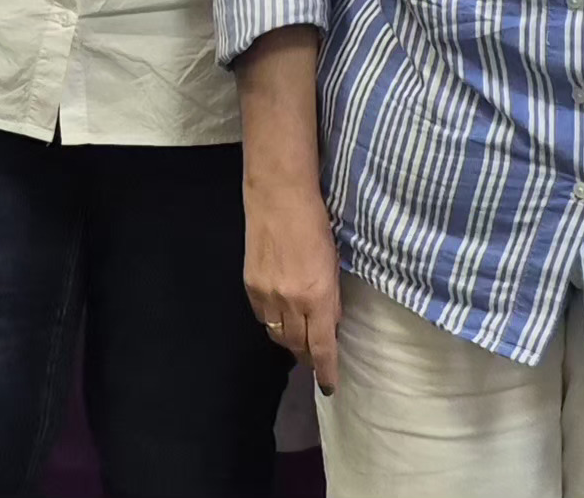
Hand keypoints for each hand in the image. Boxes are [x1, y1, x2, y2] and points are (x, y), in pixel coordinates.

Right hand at [242, 176, 343, 394]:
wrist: (279, 198)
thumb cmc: (316, 225)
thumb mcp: (334, 264)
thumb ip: (331, 299)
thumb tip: (329, 326)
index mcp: (318, 297)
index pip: (321, 347)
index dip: (325, 371)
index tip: (329, 386)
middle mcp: (291, 302)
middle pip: (296, 345)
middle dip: (307, 355)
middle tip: (314, 357)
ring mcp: (267, 295)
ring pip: (277, 334)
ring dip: (289, 340)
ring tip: (298, 340)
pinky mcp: (250, 285)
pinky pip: (261, 317)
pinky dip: (272, 321)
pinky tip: (280, 316)